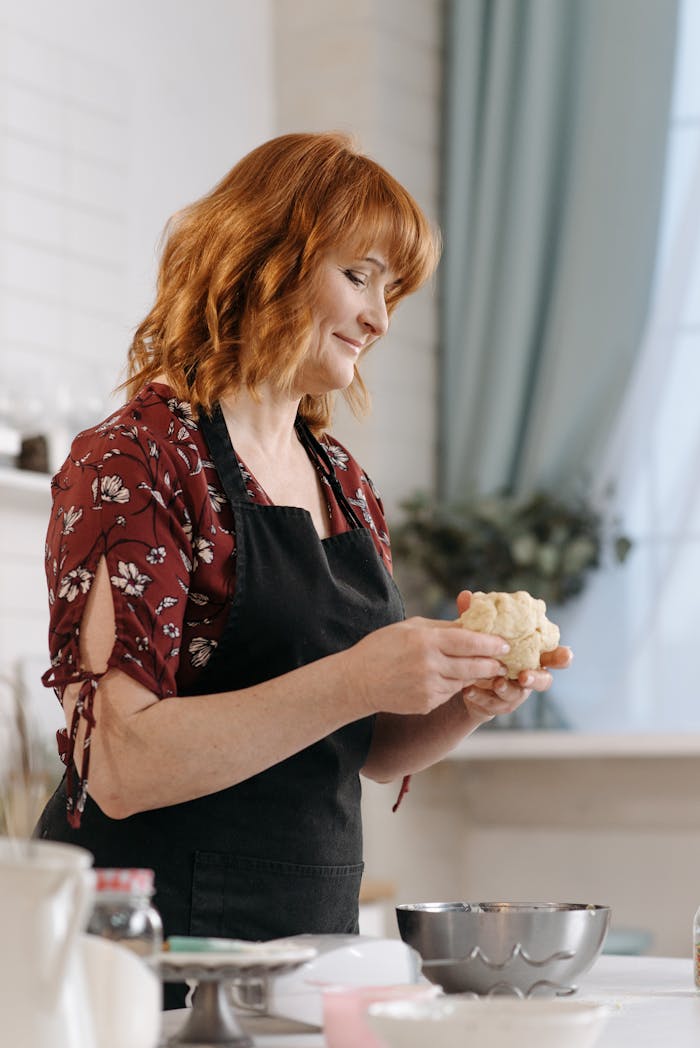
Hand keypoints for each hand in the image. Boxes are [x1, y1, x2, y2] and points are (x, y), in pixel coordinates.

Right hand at [347, 615, 510, 716]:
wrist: (358, 681)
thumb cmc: (382, 648)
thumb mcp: (410, 628)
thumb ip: (442, 628)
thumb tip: (471, 625)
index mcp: (426, 641)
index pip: (469, 641)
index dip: (491, 643)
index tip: (505, 643)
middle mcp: (430, 665)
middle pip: (474, 665)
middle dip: (492, 663)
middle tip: (503, 661)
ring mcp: (429, 687)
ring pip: (463, 681)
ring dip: (472, 675)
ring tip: (479, 668)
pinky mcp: (427, 703)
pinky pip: (449, 693)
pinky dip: (452, 685)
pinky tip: (446, 678)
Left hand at [455, 590, 572, 722]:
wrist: (465, 677)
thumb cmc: (482, 648)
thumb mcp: (479, 632)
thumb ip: (475, 616)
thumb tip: (466, 596)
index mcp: (532, 654)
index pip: (555, 655)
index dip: (563, 656)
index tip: (566, 654)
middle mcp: (529, 674)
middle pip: (544, 681)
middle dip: (537, 678)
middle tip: (524, 676)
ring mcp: (516, 692)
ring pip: (518, 695)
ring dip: (507, 689)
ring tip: (495, 682)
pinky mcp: (499, 704)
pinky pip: (493, 704)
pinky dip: (481, 697)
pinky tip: (469, 691)